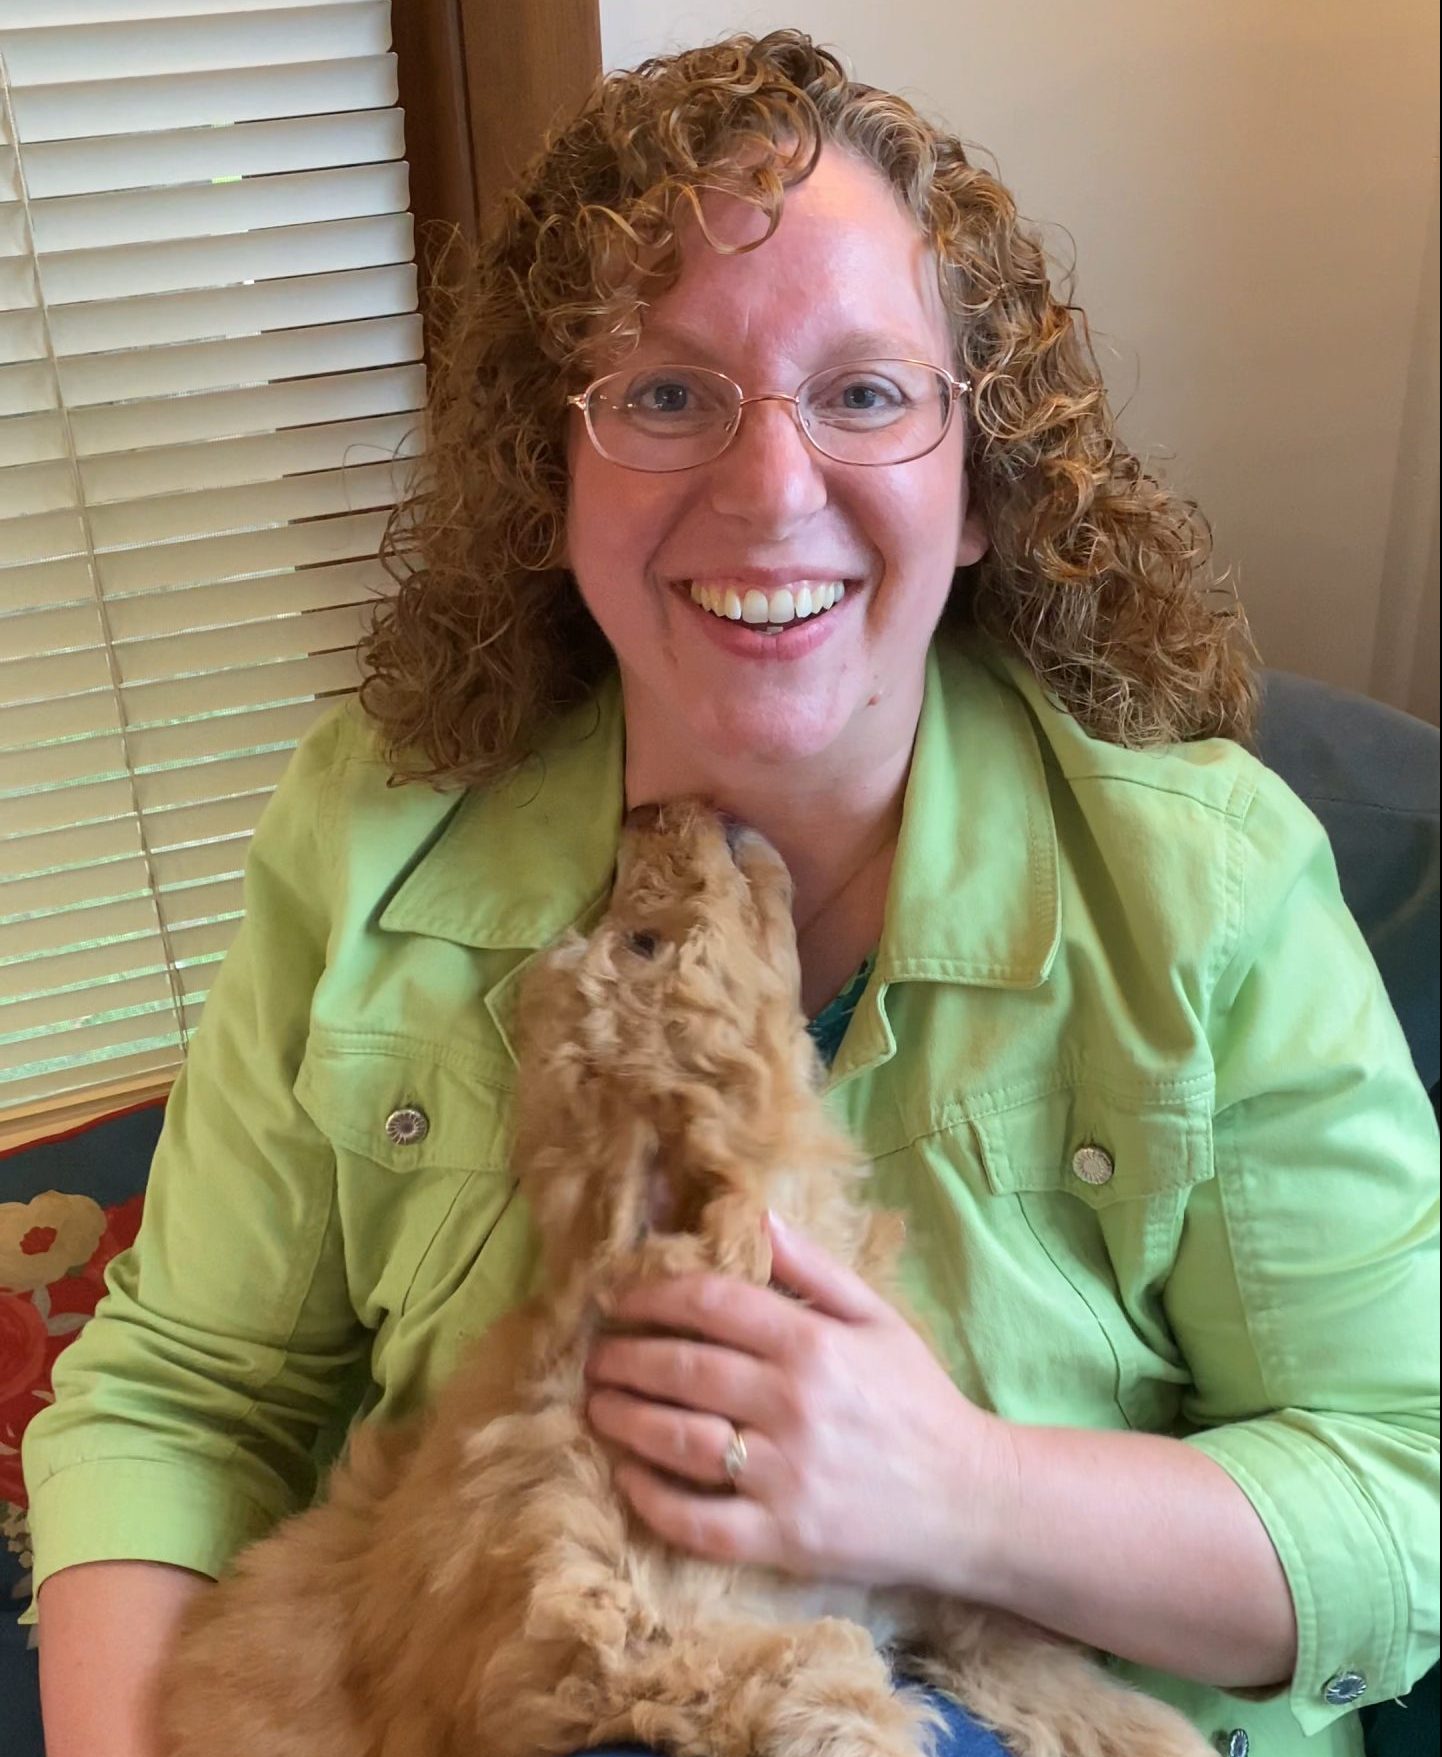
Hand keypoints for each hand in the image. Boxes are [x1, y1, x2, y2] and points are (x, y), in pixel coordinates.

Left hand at [584, 1211, 1007, 1590]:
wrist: (968, 1501)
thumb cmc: (917, 1400)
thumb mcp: (878, 1319)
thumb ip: (814, 1269)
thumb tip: (757, 1214)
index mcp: (814, 1344)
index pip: (712, 1304)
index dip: (653, 1295)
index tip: (618, 1297)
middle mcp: (792, 1405)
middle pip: (682, 1368)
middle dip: (624, 1356)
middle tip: (595, 1354)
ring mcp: (783, 1476)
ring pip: (677, 1440)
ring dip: (623, 1418)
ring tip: (596, 1404)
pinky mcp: (781, 1539)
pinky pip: (696, 1519)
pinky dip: (651, 1497)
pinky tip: (627, 1474)